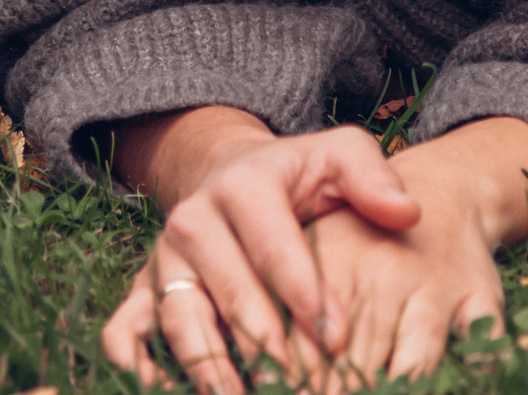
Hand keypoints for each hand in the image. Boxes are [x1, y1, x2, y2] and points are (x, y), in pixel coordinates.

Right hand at [104, 116, 418, 391]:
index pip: (276, 249)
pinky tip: (171, 393)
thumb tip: (404, 212)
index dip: (306, 298)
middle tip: (298, 387)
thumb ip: (370, 177)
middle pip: (227, 293)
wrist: (233, 176)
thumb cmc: (297, 177)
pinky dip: (137, 366)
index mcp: (242, 186)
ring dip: (210, 368)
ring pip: (179, 317)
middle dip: (266, 347)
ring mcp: (163, 259)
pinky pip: (123, 331)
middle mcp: (193, 221)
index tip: (336, 341)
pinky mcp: (144, 289)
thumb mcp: (337, 156)